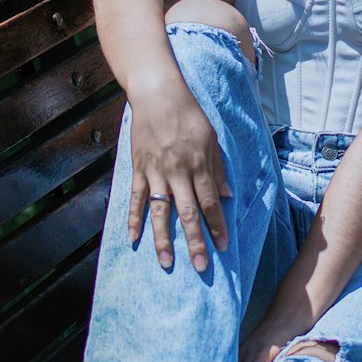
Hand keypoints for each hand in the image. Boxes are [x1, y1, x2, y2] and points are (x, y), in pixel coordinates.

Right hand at [126, 82, 231, 271]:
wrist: (158, 94)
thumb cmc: (189, 114)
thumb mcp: (211, 139)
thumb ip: (218, 169)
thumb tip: (227, 196)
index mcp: (198, 165)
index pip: (210, 203)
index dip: (217, 226)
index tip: (223, 247)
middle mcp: (178, 172)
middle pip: (188, 214)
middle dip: (195, 242)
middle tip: (201, 267)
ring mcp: (155, 172)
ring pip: (160, 212)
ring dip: (163, 239)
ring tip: (167, 262)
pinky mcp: (138, 168)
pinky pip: (136, 198)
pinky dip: (134, 218)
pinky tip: (134, 238)